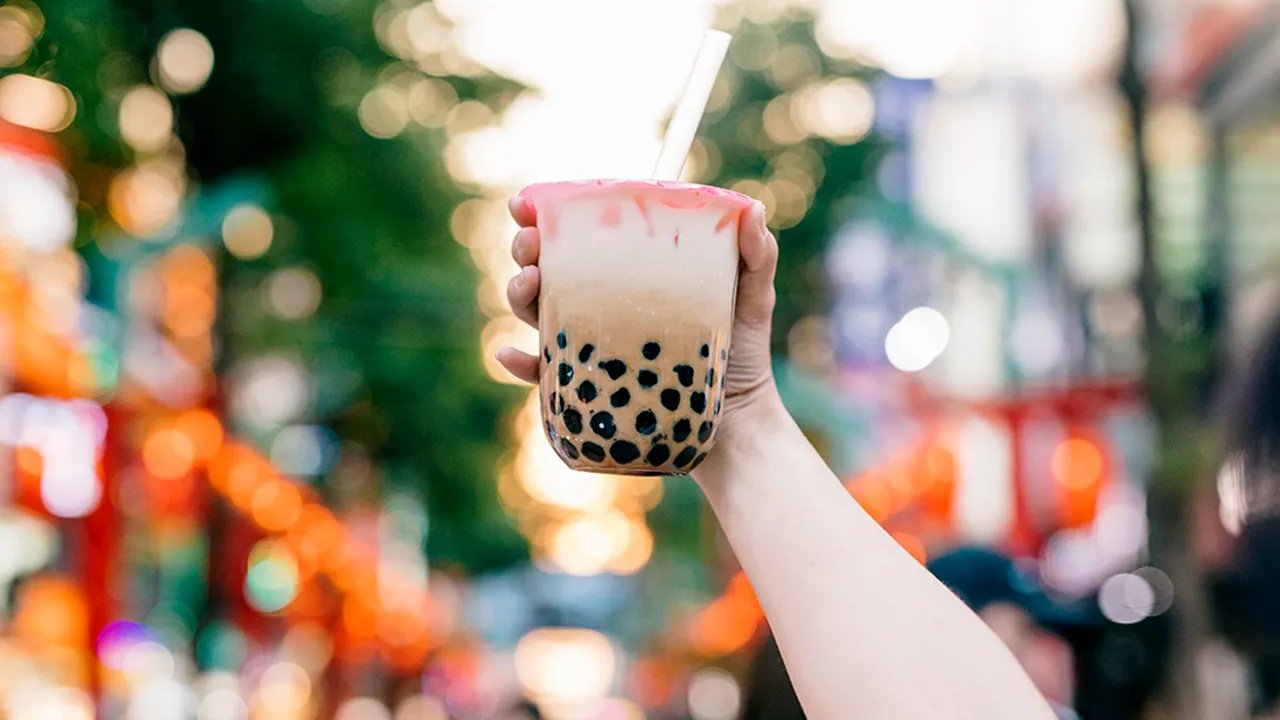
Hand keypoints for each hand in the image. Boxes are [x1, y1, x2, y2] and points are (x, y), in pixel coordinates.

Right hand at [495, 195, 780, 420]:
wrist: (737, 422)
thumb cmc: (741, 354)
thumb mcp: (752, 299)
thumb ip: (756, 256)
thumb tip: (754, 209)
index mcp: (629, 272)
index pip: (581, 234)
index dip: (546, 213)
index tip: (527, 203)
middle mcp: (601, 305)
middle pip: (548, 266)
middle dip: (527, 249)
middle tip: (531, 246)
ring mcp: (589, 346)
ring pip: (536, 311)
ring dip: (519, 293)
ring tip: (529, 284)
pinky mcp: (585, 387)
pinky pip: (542, 376)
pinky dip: (520, 365)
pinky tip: (510, 355)